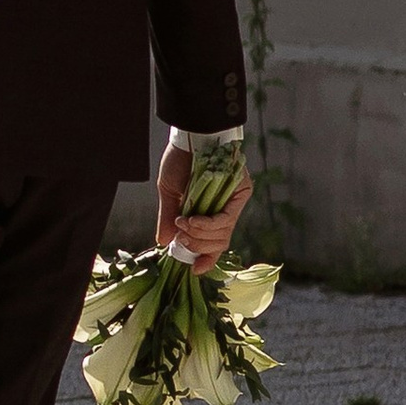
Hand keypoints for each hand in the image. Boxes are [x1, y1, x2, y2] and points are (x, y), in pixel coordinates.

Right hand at [155, 139, 250, 267]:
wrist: (189, 134)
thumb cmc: (180, 160)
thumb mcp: (169, 192)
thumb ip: (170, 218)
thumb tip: (164, 242)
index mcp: (210, 212)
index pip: (214, 243)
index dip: (206, 260)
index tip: (195, 271)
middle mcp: (226, 209)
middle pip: (218, 244)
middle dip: (196, 247)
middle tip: (180, 236)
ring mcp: (234, 202)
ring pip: (222, 236)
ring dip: (198, 236)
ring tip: (183, 223)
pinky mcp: (241, 192)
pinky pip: (225, 220)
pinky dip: (206, 225)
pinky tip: (191, 220)